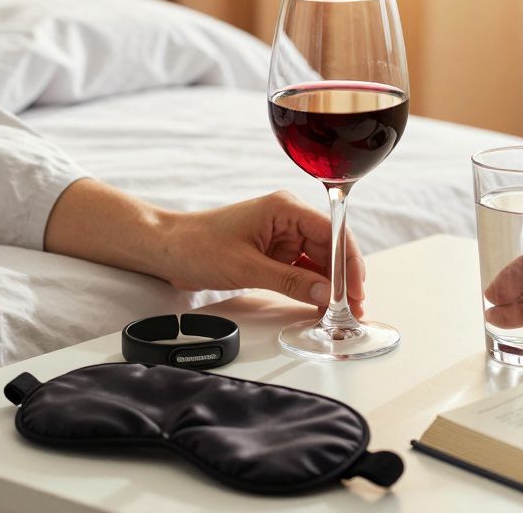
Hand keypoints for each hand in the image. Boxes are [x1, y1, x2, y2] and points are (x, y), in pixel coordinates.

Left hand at [161, 191, 365, 317]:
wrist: (166, 249)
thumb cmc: (197, 246)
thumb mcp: (246, 267)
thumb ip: (290, 281)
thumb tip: (326, 294)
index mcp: (284, 209)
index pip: (332, 232)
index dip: (349, 262)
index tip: (356, 289)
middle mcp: (288, 219)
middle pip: (329, 249)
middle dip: (343, 279)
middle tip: (354, 309)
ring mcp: (281, 237)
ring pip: (318, 263)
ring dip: (329, 287)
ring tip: (342, 313)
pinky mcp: (273, 254)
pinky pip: (300, 271)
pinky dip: (311, 289)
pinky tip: (321, 307)